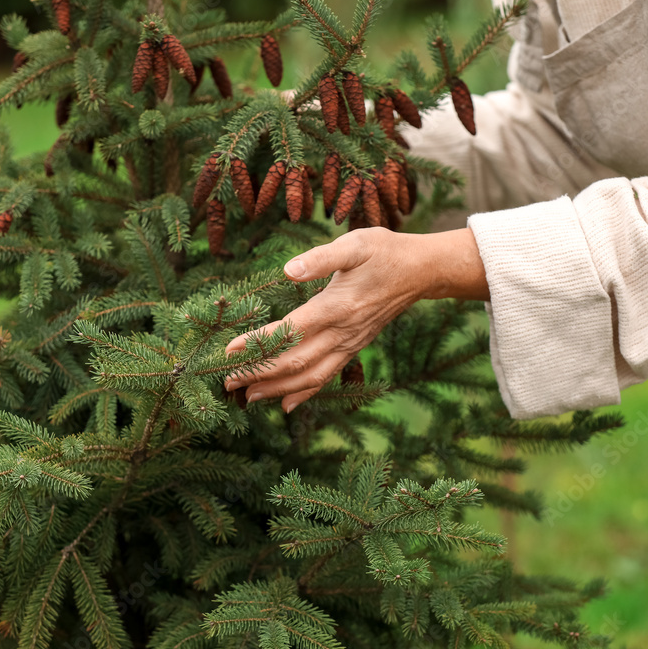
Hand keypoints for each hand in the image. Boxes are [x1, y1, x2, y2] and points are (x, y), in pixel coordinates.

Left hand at [224, 226, 487, 412]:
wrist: (421, 271)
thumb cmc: (384, 252)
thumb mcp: (355, 244)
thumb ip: (321, 258)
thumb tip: (288, 270)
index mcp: (337, 306)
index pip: (290, 330)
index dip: (259, 343)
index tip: (229, 351)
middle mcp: (342, 332)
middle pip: (296, 362)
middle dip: (260, 374)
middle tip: (226, 382)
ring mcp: (350, 344)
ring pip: (310, 376)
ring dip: (277, 389)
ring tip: (248, 397)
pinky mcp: (354, 347)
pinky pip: (327, 376)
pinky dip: (305, 393)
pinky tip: (286, 404)